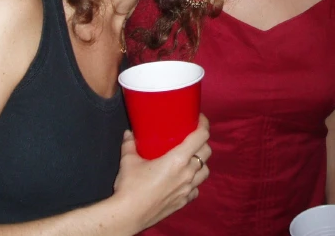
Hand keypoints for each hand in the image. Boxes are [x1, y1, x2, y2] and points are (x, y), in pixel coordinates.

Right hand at [111, 114, 211, 231]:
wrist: (128, 215)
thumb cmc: (130, 186)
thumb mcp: (128, 161)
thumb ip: (130, 144)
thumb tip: (129, 133)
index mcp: (178, 159)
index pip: (201, 137)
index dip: (203, 125)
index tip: (199, 119)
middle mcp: (188, 173)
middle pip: (207, 152)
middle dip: (202, 143)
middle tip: (192, 138)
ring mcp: (188, 189)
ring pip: (205, 171)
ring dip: (201, 163)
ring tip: (191, 160)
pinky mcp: (183, 201)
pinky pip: (196, 189)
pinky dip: (194, 183)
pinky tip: (184, 181)